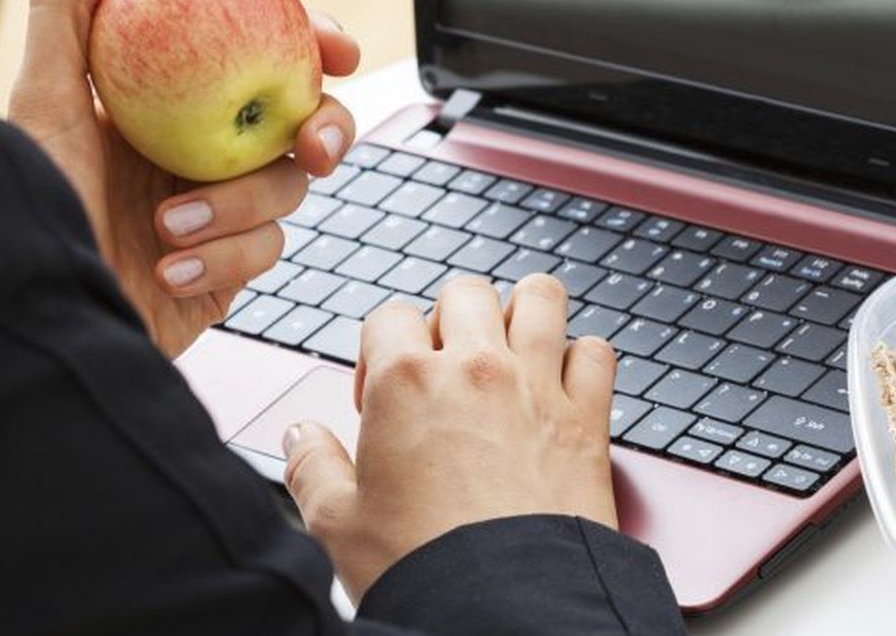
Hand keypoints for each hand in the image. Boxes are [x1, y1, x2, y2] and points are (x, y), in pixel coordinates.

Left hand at [9, 0, 360, 357]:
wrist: (32, 310)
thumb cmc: (27, 205)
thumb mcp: (41, 97)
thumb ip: (70, 3)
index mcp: (174, 104)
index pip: (262, 57)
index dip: (312, 44)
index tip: (336, 47)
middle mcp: (204, 152)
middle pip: (304, 124)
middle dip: (326, 129)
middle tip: (312, 144)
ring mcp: (222, 211)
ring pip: (289, 191)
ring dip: (237, 208)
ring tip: (169, 223)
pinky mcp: (228, 270)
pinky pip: (264, 253)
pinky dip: (222, 257)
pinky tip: (171, 266)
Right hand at [283, 275, 618, 601]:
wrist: (505, 609)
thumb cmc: (423, 569)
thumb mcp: (337, 524)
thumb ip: (311, 468)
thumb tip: (299, 437)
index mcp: (406, 382)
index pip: (389, 316)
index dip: (379, 351)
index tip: (381, 395)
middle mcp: (476, 369)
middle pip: (466, 292)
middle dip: (449, 319)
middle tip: (443, 368)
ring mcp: (538, 386)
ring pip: (540, 297)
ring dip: (524, 313)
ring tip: (509, 348)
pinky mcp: (587, 417)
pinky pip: (597, 352)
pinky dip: (583, 359)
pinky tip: (562, 385)